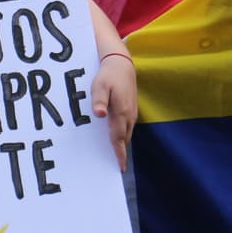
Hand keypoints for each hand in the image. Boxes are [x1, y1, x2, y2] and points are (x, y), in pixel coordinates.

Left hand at [92, 53, 136, 171]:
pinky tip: (115, 137)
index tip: (120, 168)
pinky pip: (127, 127)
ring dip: (121, 144)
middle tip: (114, 166)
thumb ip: (99, 101)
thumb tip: (100, 115)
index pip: (118, 138)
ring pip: (127, 134)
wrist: (122, 64)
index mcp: (121, 112)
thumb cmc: (108, 76)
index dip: (119, 154)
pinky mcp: (132, 109)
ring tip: (114, 156)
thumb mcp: (99, 86)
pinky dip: (123, 135)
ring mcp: (132, 112)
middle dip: (120, 153)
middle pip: (124, 139)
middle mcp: (129, 115)